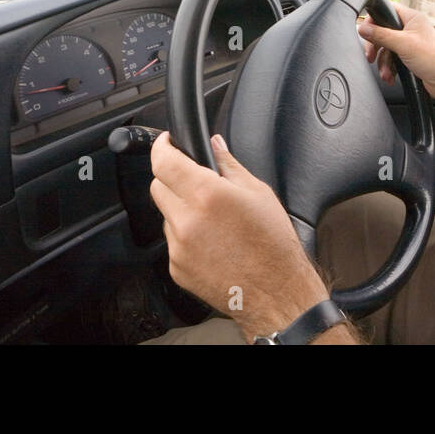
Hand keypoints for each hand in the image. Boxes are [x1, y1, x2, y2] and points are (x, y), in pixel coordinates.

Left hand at [149, 132, 328, 337]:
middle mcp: (187, 221)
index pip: (164, 162)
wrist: (275, 291)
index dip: (161, 147)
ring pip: (165, 214)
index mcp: (207, 195)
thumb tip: (214, 145)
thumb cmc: (273, 244)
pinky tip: (211, 242)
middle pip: (158, 186)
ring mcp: (179, 247)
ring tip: (213, 220)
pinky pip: (173, 241)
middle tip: (197, 183)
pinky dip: (185, 236)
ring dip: (181, 209)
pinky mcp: (176, 268)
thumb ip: (229, 164)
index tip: (167, 143)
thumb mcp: (258, 192)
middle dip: (173, 179)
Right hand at [357, 2, 434, 97]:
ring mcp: (410, 45)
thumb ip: (381, 35)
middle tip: (371, 56)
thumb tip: (364, 28)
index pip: (387, 10)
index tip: (365, 31)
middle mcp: (410, 30)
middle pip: (383, 32)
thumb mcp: (403, 44)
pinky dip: (389, 69)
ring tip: (386, 73)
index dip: (374, 19)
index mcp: (411, 19)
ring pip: (387, 49)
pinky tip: (391, 77)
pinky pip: (393, 61)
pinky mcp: (410, 59)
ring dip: (383, 63)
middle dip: (376, 47)